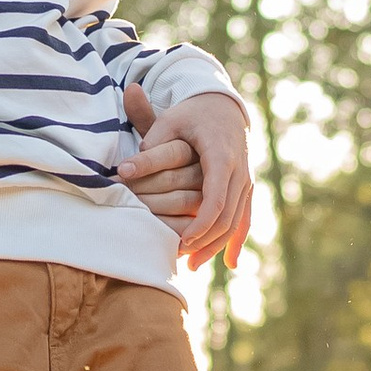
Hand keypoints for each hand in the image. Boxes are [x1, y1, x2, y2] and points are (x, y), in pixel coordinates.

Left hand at [120, 82, 251, 271]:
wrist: (223, 105)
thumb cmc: (192, 113)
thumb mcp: (170, 119)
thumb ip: (149, 142)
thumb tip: (124, 169)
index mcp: (221, 155)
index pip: (216, 197)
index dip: (201, 223)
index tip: (183, 240)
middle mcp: (240, 170)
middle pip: (228, 216)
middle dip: (207, 241)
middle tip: (182, 257)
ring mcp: (246, 180)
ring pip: (237, 221)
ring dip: (218, 246)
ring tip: (193, 265)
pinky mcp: (247, 187)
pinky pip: (245, 218)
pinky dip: (237, 240)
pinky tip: (230, 263)